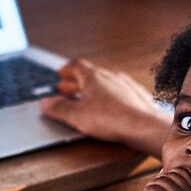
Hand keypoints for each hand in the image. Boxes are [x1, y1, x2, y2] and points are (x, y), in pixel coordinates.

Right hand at [40, 59, 169, 154]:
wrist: (144, 125)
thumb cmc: (112, 119)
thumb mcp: (76, 115)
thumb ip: (59, 108)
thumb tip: (46, 102)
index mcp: (93, 77)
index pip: (76, 65)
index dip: (66, 69)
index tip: (61, 73)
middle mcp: (110, 77)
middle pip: (90, 74)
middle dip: (76, 81)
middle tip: (67, 88)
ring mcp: (125, 85)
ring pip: (105, 82)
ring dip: (93, 89)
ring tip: (86, 98)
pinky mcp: (137, 96)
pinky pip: (119, 91)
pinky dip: (109, 96)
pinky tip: (109, 105)